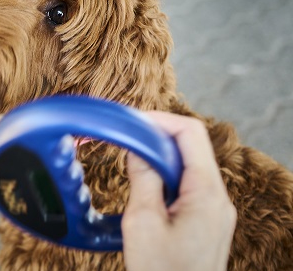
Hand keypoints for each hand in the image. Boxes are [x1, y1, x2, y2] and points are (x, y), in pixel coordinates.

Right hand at [122, 112, 236, 270]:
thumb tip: (137, 148)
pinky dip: (164, 178)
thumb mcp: (142, 223)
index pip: (191, 134)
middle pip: (191, 147)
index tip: (132, 121)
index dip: (160, 120)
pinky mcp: (205, 221)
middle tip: (125, 141)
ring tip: (130, 166)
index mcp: (207, 194)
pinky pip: (187, 186)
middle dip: (156, 139)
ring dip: (158, 160)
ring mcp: (214, 211)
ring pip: (187, 166)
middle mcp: (218, 198)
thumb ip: (142, 179)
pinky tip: (143, 189)